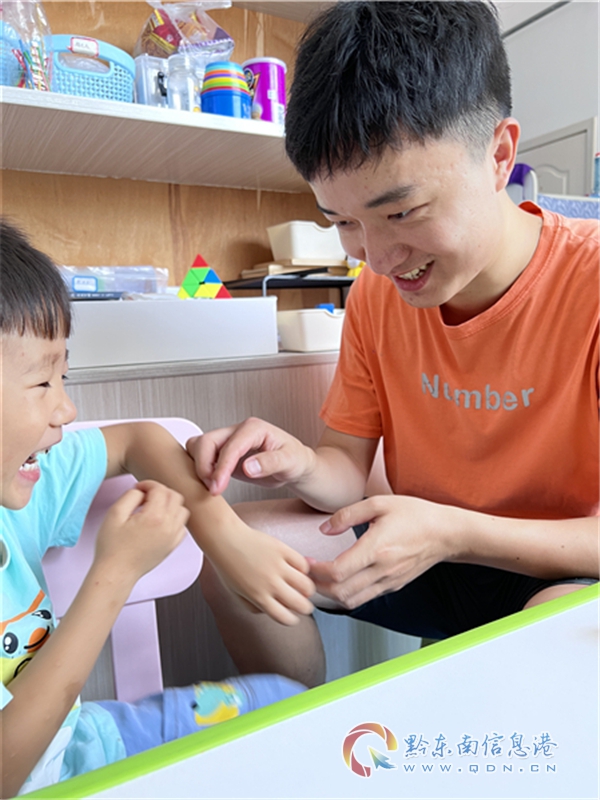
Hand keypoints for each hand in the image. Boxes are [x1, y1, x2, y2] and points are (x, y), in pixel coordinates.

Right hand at [94, 480, 189, 584]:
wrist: (116, 573)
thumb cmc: (112, 547)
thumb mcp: (114, 514)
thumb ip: (130, 496)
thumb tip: (142, 491)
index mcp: (154, 517)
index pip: (160, 489)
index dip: (148, 484)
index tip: (138, 489)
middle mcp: (168, 526)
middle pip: (175, 496)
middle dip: (160, 491)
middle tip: (145, 497)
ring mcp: (173, 537)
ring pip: (182, 509)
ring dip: (170, 503)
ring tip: (153, 508)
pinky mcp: (173, 545)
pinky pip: (182, 525)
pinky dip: (174, 518)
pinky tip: (160, 521)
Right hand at [186, 417, 313, 495]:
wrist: (295, 465)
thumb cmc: (295, 460)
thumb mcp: (291, 461)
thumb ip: (271, 462)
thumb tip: (248, 467)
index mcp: (253, 428)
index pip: (229, 446)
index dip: (221, 467)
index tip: (217, 487)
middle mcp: (237, 431)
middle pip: (206, 441)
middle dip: (204, 466)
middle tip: (212, 489)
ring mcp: (228, 441)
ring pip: (198, 446)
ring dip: (199, 466)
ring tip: (210, 486)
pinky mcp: (223, 453)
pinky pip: (201, 455)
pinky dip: (199, 468)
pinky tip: (209, 482)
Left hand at [207, 523, 316, 625]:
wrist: (225, 539)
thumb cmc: (228, 565)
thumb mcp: (235, 593)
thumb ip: (252, 607)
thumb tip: (269, 611)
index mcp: (258, 597)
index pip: (285, 618)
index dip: (292, 620)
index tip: (293, 616)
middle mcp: (270, 584)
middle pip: (301, 605)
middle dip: (306, 607)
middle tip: (304, 603)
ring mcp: (278, 566)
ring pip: (307, 585)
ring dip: (307, 589)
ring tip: (303, 586)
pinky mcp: (282, 550)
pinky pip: (303, 564)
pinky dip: (303, 568)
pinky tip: (296, 568)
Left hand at [307, 495, 461, 608]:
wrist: (446, 533)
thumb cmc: (415, 515)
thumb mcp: (379, 503)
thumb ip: (347, 515)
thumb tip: (324, 529)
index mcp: (377, 549)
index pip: (338, 572)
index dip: (316, 571)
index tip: (305, 561)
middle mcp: (382, 570)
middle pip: (340, 593)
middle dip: (317, 586)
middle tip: (305, 573)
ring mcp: (389, 581)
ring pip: (351, 601)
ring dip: (330, 594)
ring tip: (318, 579)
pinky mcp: (393, 586)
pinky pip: (364, 598)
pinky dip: (346, 594)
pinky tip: (338, 581)